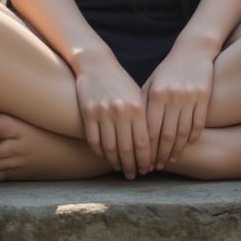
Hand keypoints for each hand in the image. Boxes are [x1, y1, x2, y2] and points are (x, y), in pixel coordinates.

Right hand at [75, 57, 150, 179]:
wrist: (96, 64)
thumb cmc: (120, 82)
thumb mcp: (136, 95)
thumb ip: (144, 118)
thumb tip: (152, 146)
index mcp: (137, 107)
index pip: (144, 142)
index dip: (146, 159)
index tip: (147, 169)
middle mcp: (121, 111)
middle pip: (127, 148)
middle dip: (132, 165)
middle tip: (133, 175)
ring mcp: (103, 112)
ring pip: (110, 147)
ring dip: (115, 161)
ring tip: (119, 168)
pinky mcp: (88, 113)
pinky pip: (94, 140)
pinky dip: (99, 152)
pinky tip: (105, 156)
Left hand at [143, 43, 214, 170]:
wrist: (193, 51)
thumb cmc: (168, 69)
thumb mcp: (153, 82)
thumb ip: (144, 103)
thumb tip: (132, 129)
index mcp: (157, 93)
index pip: (150, 128)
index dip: (146, 147)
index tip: (142, 158)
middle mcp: (173, 96)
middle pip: (167, 134)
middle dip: (160, 153)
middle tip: (155, 166)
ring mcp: (190, 97)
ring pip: (183, 132)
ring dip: (176, 150)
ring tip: (170, 159)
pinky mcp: (204, 97)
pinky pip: (198, 124)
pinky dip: (192, 138)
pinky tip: (186, 146)